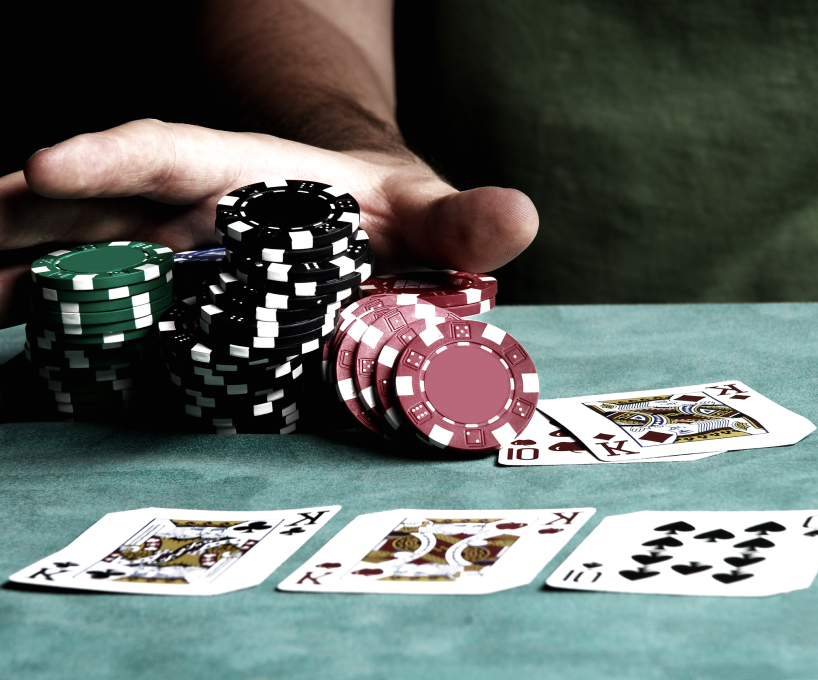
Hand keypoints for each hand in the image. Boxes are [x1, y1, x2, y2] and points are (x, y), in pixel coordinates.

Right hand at [0, 119, 538, 324]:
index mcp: (248, 177)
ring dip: (20, 273)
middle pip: (96, 204)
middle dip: (21, 216)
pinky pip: (103, 306)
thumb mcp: (425, 212)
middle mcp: (196, 211)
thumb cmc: (388, 214)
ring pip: (83, 255)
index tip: (40, 165)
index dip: (109, 158)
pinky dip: (55, 319)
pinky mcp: (173, 298)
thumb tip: (520, 216)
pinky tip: (20, 343)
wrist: (367, 227)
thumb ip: (462, 222)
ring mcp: (175, 256)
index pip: (170, 154)